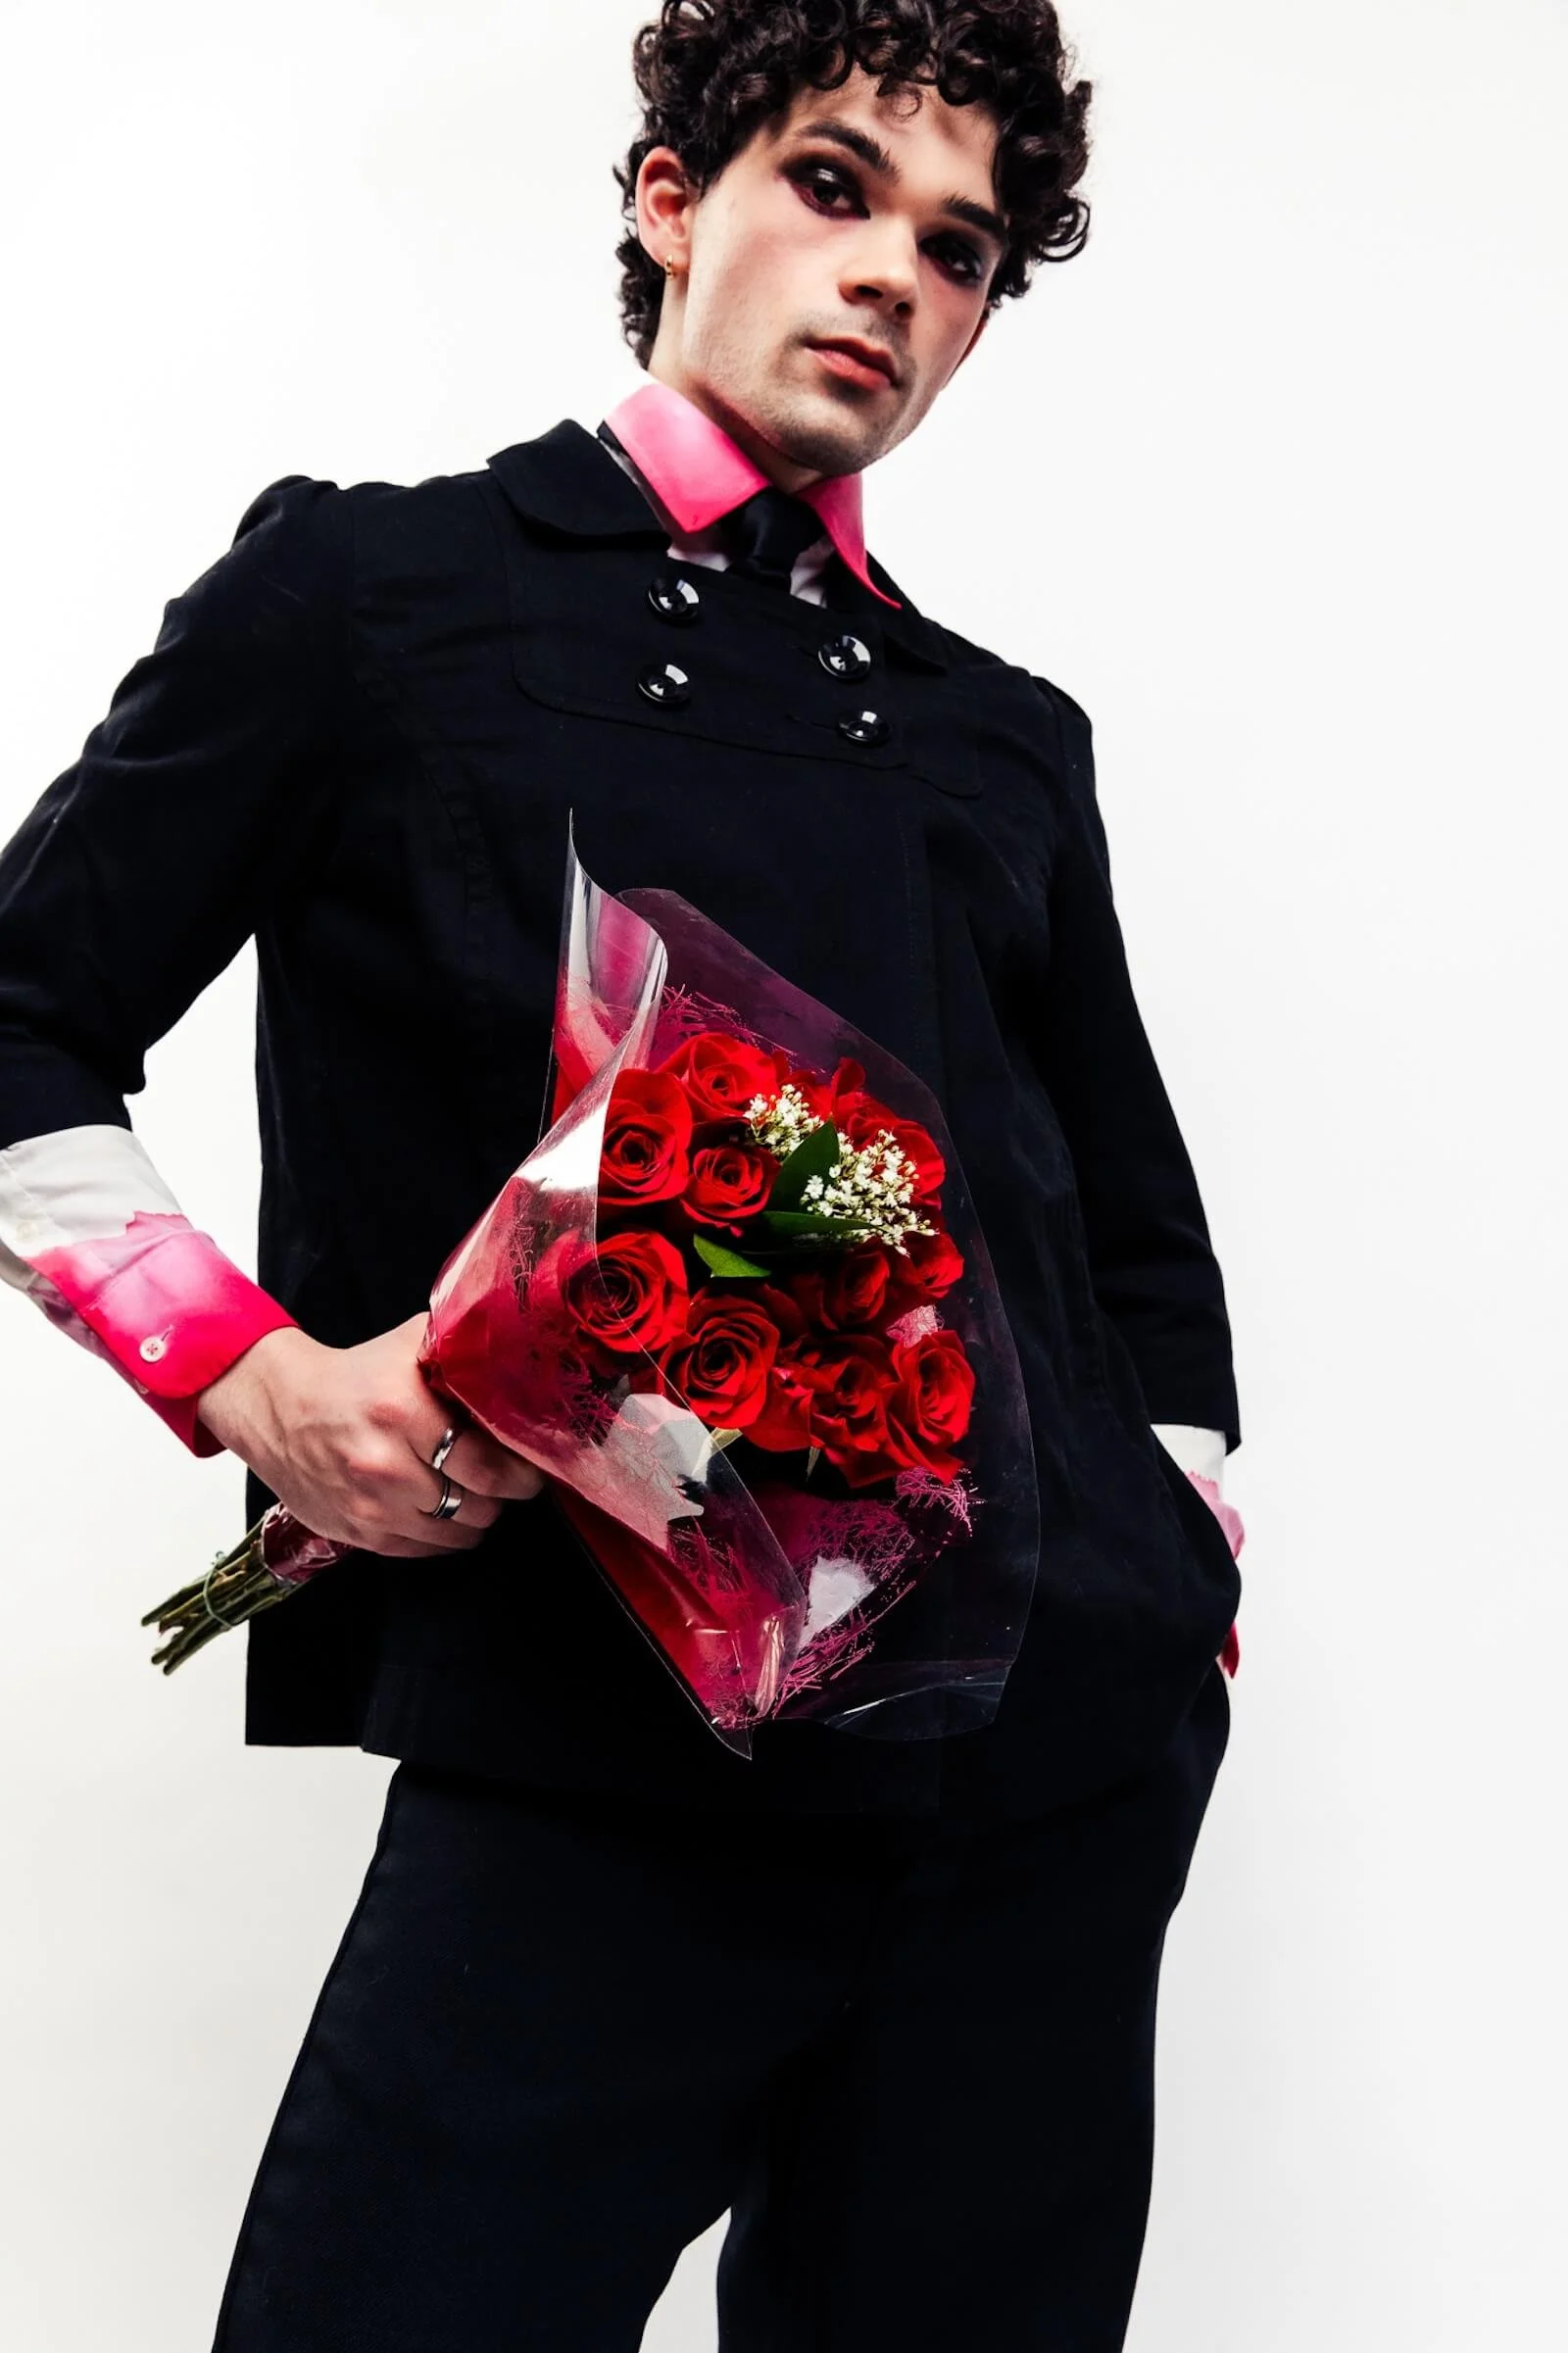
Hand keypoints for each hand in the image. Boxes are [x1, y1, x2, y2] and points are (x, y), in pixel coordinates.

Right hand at [193, 1311, 544, 1557]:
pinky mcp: (356, 1533)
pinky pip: (423, 1550)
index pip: (488, 1467)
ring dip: (475, 1516)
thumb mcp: (409, 1344)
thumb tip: (521, 1363)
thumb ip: (463, 1350)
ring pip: (456, 1534)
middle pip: (478, 1506)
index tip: (532, 1466)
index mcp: (402, 1412)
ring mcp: (369, 1506)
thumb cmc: (352, 1377)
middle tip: (508, 1478)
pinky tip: (441, 1507)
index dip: (521, 1473)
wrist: (279, 1408)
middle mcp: (384, 1465)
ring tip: (473, 1490)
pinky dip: (443, 1534)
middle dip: (504, 1495)